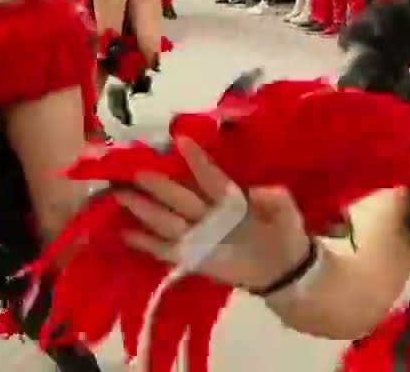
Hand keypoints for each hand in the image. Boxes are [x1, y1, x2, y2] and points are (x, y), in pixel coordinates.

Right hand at [117, 136, 311, 290]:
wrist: (284, 269)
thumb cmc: (285, 233)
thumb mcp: (288, 214)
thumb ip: (277, 200)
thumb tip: (260, 190)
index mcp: (230, 197)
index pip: (209, 176)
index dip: (196, 160)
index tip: (180, 139)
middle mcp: (209, 211)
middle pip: (179, 196)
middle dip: (158, 184)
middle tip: (135, 170)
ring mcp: (198, 234)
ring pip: (166, 219)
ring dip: (144, 208)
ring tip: (120, 195)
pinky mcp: (192, 257)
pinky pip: (165, 249)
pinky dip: (146, 243)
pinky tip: (125, 233)